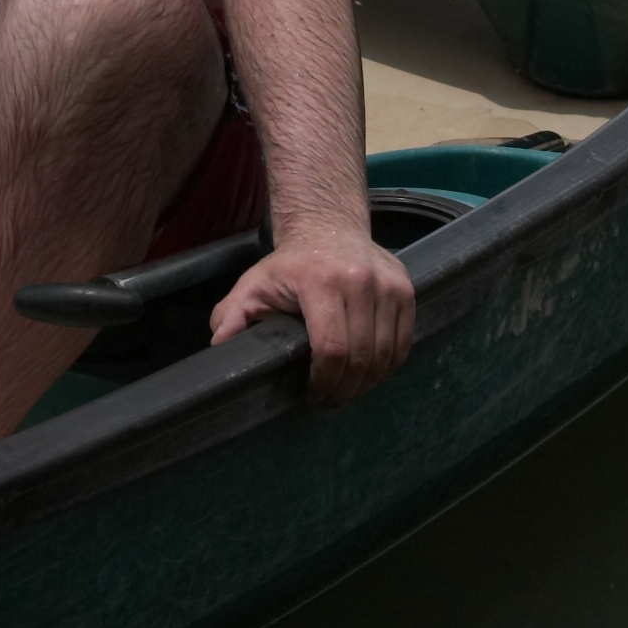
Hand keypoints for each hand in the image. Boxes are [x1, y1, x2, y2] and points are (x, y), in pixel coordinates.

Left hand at [209, 228, 415, 403]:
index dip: (324, 381)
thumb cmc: (289, 265)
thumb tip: (220, 347)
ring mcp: (389, 285)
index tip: (311, 394)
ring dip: (367, 383)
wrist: (328, 227)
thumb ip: (231, 315)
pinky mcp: (407, 290)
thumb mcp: (253, 285)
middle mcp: (361, 280)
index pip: (332, 348)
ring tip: (346, 390)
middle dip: (344, 389)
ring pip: (386, 355)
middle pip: (361, 357)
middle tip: (328, 400)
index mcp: (321, 281)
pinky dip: (387, 366)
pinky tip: (367, 373)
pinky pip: (403, 343)